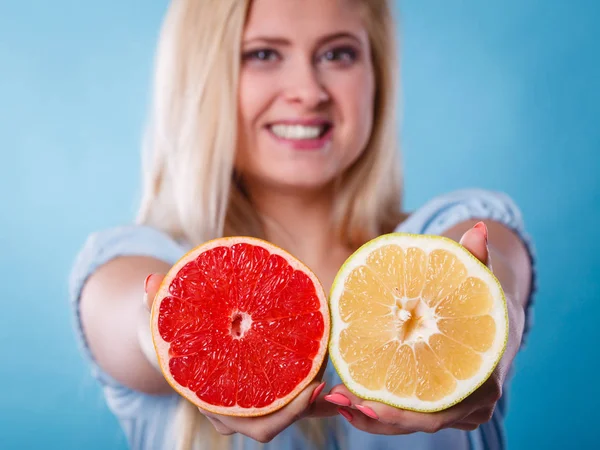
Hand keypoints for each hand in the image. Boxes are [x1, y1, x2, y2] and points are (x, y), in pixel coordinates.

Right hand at [143, 274, 336, 442]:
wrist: (172, 339)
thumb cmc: (167, 333)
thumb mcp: (160, 318)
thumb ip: (155, 300)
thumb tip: (151, 279)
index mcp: (219, 404)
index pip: (261, 425)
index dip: (288, 413)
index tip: (313, 388)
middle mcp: (241, 407)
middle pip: (290, 417)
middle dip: (317, 401)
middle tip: (338, 373)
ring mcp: (256, 395)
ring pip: (298, 404)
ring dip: (323, 389)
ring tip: (345, 361)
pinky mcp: (268, 380)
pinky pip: (297, 385)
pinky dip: (315, 372)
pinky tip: (331, 344)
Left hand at [324, 222, 525, 433]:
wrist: (492, 320)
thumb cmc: (478, 298)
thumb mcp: (475, 279)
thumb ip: (473, 258)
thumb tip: (477, 227)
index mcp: (479, 380)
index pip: (433, 410)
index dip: (397, 411)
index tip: (361, 401)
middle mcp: (469, 405)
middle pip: (414, 422)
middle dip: (373, 414)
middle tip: (336, 397)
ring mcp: (454, 410)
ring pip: (406, 423)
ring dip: (368, 414)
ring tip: (333, 397)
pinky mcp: (436, 405)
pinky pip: (403, 416)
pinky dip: (376, 410)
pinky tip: (345, 397)